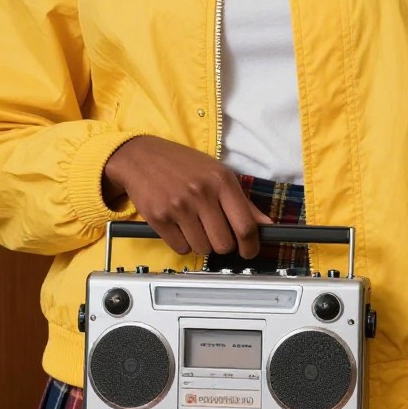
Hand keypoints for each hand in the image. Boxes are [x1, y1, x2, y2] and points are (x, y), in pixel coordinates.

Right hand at [103, 135, 272, 256]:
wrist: (141, 156)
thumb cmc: (182, 164)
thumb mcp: (217, 173)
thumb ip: (243, 201)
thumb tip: (266, 225)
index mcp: (221, 180)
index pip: (245, 225)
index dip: (251, 245)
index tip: (249, 251)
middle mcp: (201, 193)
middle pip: (224, 243)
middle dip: (223, 245)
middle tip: (216, 234)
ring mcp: (178, 206)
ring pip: (202, 249)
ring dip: (201, 244)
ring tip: (194, 226)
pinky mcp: (159, 218)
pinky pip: (181, 248)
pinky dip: (182, 244)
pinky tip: (179, 226)